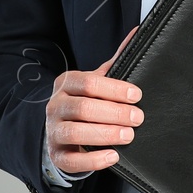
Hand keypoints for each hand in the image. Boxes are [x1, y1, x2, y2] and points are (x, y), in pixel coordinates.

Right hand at [45, 26, 142, 174]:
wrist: (62, 130)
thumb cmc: (85, 102)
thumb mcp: (97, 81)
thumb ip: (116, 61)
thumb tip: (138, 32)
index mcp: (66, 83)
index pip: (88, 82)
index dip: (113, 89)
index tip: (136, 95)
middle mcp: (56, 105)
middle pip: (83, 108)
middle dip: (114, 113)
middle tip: (138, 117)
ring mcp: (53, 131)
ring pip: (75, 132)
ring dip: (105, 134)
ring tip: (128, 135)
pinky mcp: (57, 155)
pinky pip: (72, 160)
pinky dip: (93, 160)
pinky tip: (113, 156)